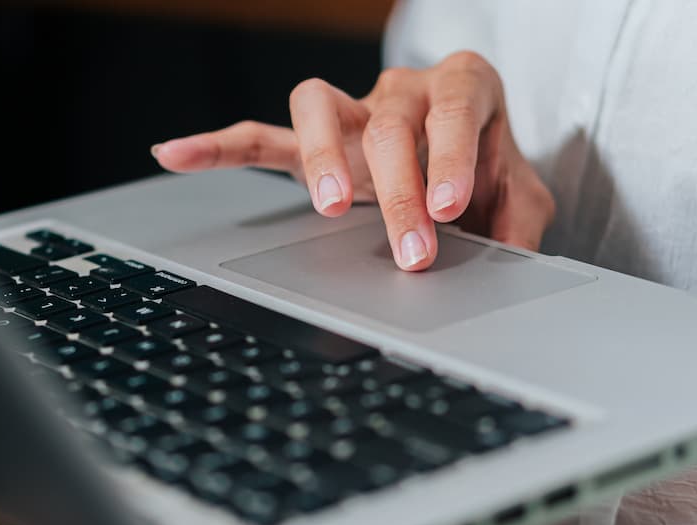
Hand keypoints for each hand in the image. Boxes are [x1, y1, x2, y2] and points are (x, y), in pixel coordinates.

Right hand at [152, 51, 554, 270]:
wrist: (469, 160)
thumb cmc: (490, 171)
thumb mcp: (521, 196)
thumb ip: (520, 225)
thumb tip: (506, 265)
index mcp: (462, 87)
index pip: (454, 106)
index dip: (451, 155)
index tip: (448, 207)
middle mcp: (402, 89)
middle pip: (390, 121)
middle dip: (399, 190)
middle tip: (412, 251)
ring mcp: (353, 112)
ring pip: (319, 104)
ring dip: (320, 156)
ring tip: (328, 208)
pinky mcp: (314, 143)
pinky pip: (261, 137)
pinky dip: (219, 146)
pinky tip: (175, 154)